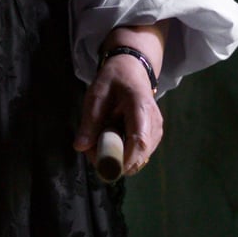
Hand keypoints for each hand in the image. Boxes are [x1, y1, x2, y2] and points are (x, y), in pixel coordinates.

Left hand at [73, 53, 163, 175]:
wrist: (131, 70)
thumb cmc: (113, 80)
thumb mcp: (96, 95)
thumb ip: (90, 121)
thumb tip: (80, 147)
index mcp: (140, 106)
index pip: (139, 140)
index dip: (125, 159)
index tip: (105, 167)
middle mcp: (154, 120)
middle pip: (142, 154)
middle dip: (117, 161)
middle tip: (94, 153)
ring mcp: (157, 128)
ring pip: (141, 157)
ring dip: (120, 158)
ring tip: (101, 142)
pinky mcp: (155, 134)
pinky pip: (141, 153)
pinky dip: (126, 153)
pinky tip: (112, 140)